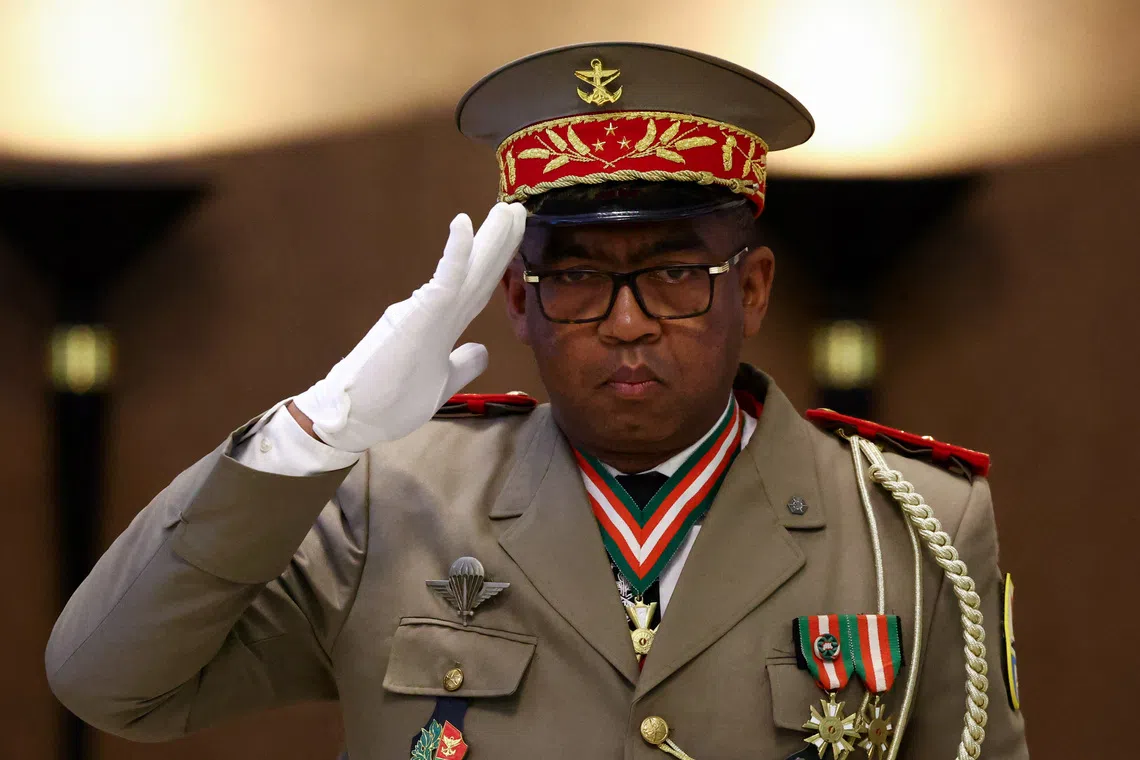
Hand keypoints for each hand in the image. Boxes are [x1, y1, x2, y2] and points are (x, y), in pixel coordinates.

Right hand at [292, 202, 526, 450]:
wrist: (354, 419)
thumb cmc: (390, 402)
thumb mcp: (441, 384)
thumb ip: (462, 364)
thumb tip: (482, 350)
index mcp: (442, 326)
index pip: (478, 288)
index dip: (500, 262)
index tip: (516, 235)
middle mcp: (436, 313)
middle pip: (477, 273)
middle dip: (500, 242)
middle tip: (518, 209)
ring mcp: (425, 313)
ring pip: (465, 272)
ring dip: (487, 240)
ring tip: (506, 209)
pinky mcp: (415, 320)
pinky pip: (442, 284)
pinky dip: (455, 256)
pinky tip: (463, 225)